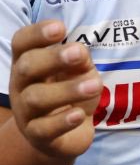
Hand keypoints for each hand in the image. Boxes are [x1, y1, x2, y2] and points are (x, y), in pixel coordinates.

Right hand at [7, 21, 100, 158]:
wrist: (65, 137)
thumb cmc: (70, 97)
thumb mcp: (79, 75)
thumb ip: (79, 62)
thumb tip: (80, 51)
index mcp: (27, 64)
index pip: (22, 43)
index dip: (37, 34)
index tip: (61, 27)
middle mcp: (20, 85)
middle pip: (26, 67)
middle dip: (52, 58)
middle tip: (79, 52)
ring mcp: (26, 112)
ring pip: (36, 98)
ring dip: (66, 90)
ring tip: (95, 85)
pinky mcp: (38, 136)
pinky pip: (44, 129)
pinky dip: (62, 121)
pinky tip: (79, 115)